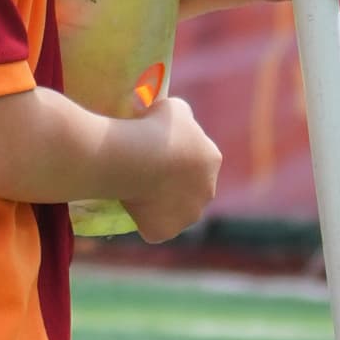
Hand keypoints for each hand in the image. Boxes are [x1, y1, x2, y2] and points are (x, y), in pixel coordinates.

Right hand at [107, 89, 223, 245]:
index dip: (175, 156)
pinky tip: (129, 207)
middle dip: (172, 185)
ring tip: (134, 191)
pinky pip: (153, 228)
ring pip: (174, 212)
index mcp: (211, 158)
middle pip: (189, 190)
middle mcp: (207, 191)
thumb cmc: (153, 128)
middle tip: (144, 173)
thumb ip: (181, 117)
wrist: (135, 158)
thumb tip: (175, 120)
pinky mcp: (164, 231)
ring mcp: (187, 215)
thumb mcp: (172, 107)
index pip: (196, 160)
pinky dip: (143, 221)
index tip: (155, 151)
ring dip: (160, 205)